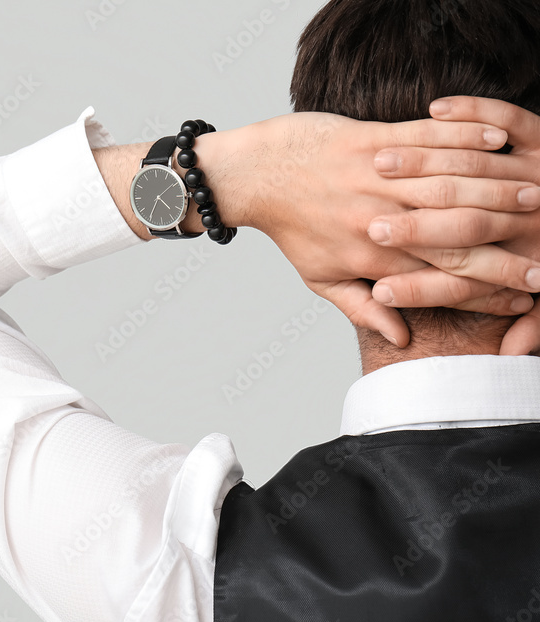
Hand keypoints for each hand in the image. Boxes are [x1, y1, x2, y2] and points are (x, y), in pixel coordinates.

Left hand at [202, 111, 539, 346]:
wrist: (257, 175)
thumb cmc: (291, 228)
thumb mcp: (320, 276)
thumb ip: (362, 308)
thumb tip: (399, 337)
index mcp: (371, 259)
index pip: (444, 277)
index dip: (490, 287)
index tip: (527, 293)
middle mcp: (378, 220)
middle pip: (458, 235)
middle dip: (510, 245)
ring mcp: (375, 178)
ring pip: (449, 186)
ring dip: (499, 190)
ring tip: (539, 198)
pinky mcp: (370, 139)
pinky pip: (428, 137)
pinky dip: (466, 137)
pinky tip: (499, 143)